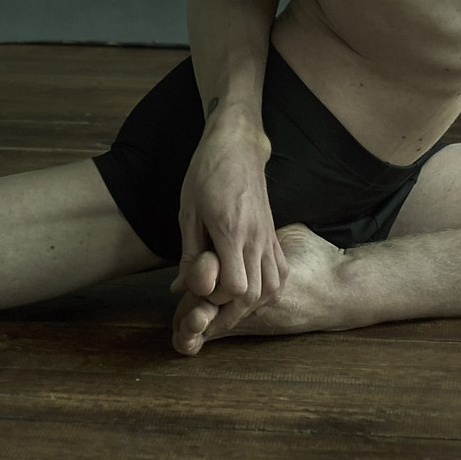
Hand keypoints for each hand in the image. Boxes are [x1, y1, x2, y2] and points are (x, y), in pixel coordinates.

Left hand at [169, 115, 286, 336]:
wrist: (236, 145)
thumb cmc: (207, 173)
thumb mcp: (188, 211)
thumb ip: (188, 253)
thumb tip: (180, 288)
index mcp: (230, 231)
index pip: (236, 287)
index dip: (218, 299)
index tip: (201, 293)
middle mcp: (255, 237)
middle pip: (255, 294)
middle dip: (233, 311)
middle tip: (212, 314)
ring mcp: (268, 236)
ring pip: (272, 287)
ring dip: (253, 304)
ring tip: (231, 306)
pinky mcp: (273, 233)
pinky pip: (280, 272)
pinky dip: (269, 289)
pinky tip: (252, 290)